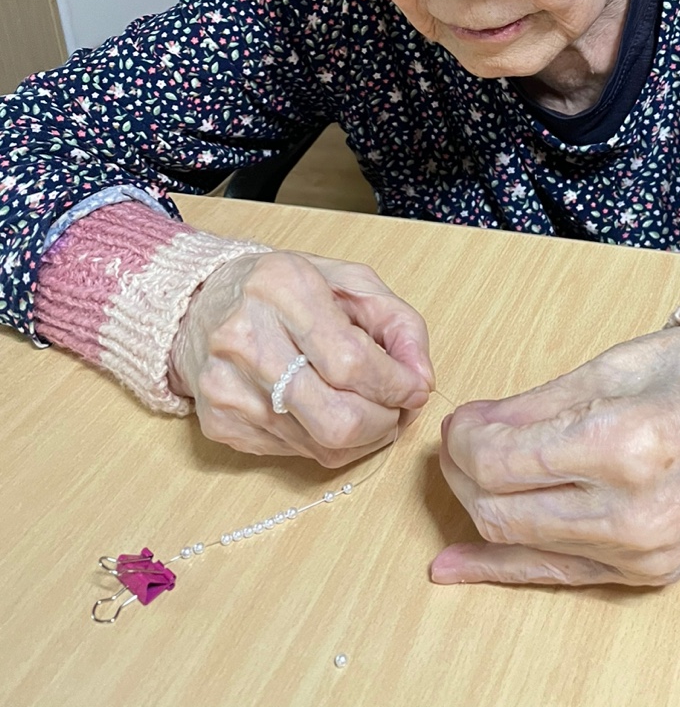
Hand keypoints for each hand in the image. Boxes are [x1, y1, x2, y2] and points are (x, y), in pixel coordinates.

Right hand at [169, 250, 433, 466]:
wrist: (202, 304)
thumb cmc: (285, 289)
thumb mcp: (349, 281)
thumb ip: (397, 323)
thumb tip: (422, 379)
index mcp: (282, 289)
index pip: (351, 362)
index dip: (396, 385)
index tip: (416, 387)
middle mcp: (246, 339)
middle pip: (336, 419)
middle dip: (384, 423)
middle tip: (397, 409)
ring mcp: (227, 387)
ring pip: (320, 446)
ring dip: (362, 436)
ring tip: (368, 408)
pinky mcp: (220, 423)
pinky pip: (296, 454)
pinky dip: (327, 442)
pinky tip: (327, 410)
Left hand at [433, 325, 679, 586]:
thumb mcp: (612, 367)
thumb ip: (534, 405)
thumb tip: (472, 426)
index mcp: (623, 445)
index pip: (501, 461)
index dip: (462, 439)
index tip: (458, 419)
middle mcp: (633, 511)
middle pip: (500, 509)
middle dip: (462, 472)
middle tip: (460, 439)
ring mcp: (642, 551)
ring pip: (520, 544)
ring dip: (480, 506)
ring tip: (470, 472)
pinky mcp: (648, 573)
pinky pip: (558, 574)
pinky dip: (503, 568)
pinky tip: (458, 563)